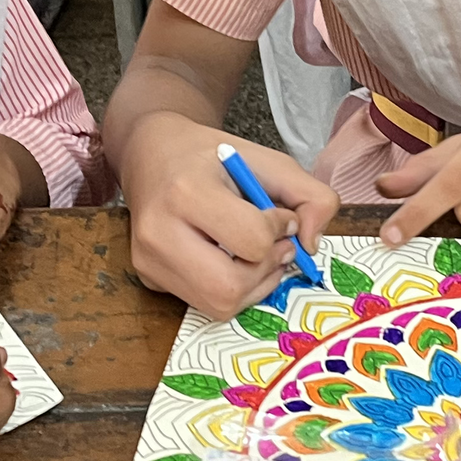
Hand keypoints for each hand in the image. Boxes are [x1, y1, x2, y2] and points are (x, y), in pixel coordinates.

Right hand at [119, 112, 335, 316]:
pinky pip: (204, 304)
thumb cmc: (211, 157)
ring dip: (253, 286)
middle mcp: (158, 232)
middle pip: (230, 287)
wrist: (151, 154)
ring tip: (257, 254)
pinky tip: (231, 259)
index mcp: (186, 191)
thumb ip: (309, 196)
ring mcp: (149, 261)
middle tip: (276, 247)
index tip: (279, 215)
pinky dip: (231, 289)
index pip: (251, 240)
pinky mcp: (149, 279)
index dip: (278, 231)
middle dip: (266, 271)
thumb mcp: (268, 160)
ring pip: (219, 305)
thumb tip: (311, 245)